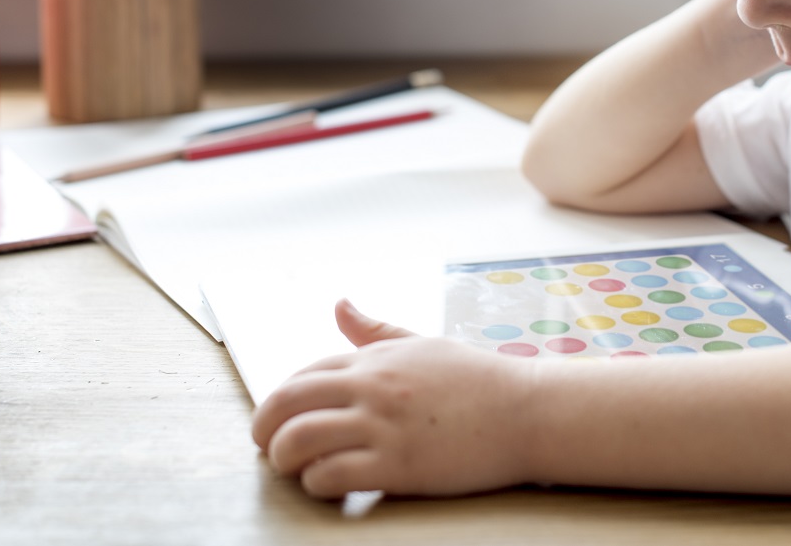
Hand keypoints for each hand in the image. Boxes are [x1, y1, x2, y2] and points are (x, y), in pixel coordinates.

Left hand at [250, 299, 536, 497]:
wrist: (527, 411)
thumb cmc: (477, 381)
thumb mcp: (422, 344)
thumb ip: (375, 331)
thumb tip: (340, 304)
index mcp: (375, 358)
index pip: (301, 375)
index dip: (279, 402)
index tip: (280, 420)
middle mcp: (372, 386)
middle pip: (284, 403)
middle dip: (263, 429)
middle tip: (268, 448)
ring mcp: (382, 425)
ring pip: (297, 440)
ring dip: (283, 460)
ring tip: (295, 470)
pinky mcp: (397, 464)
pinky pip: (330, 475)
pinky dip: (317, 485)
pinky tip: (328, 487)